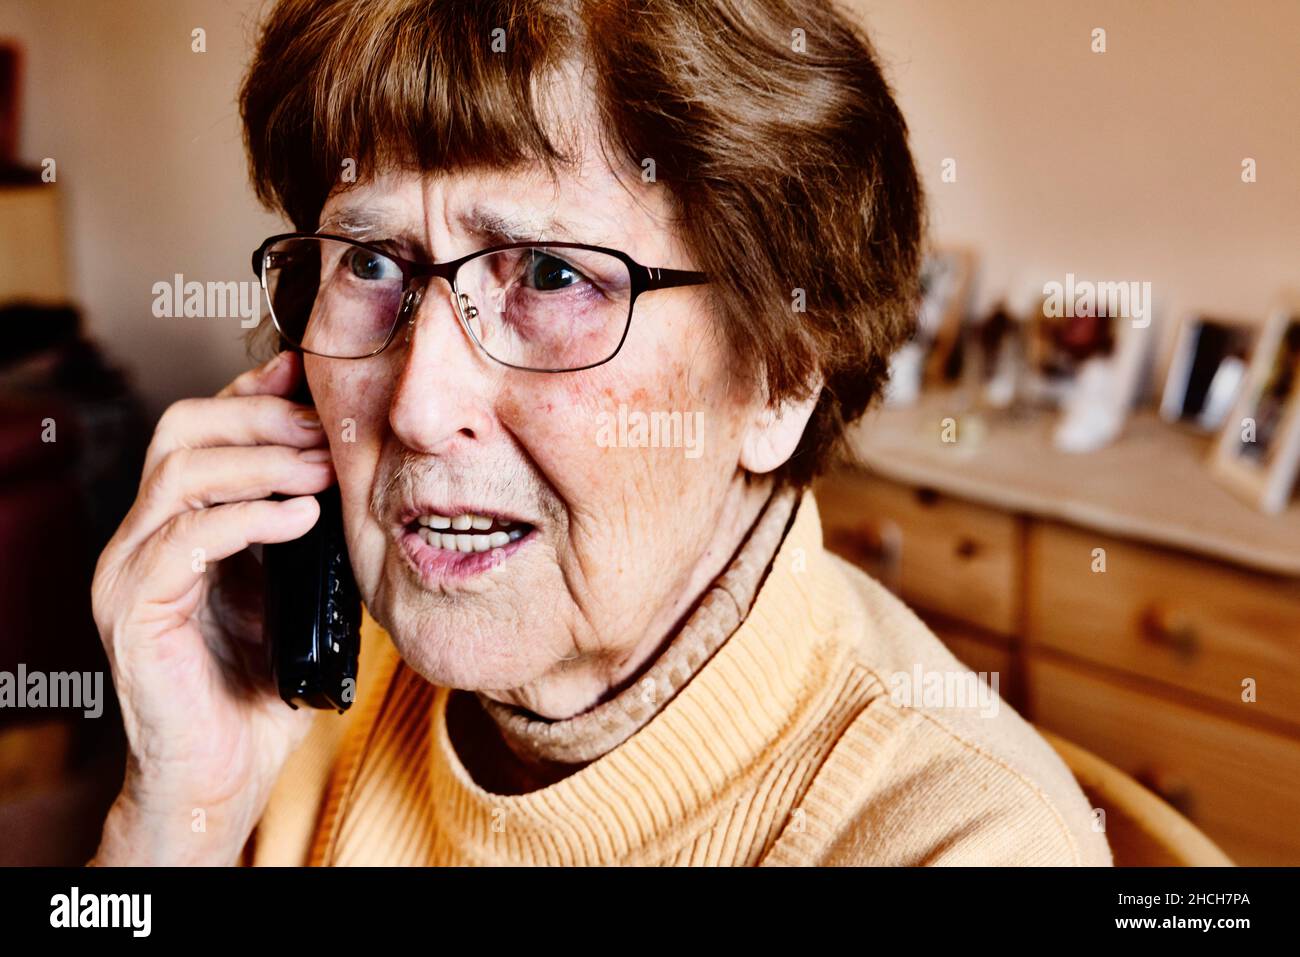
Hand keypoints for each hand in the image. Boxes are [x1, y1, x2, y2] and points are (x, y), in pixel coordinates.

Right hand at [90, 351, 333, 864]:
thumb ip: (305, 534)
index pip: (203, 429)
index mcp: (179, 525)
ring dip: (262, 461)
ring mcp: (130, 571)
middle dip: (260, 416)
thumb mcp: (295, 592)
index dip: (255, 392)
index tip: (311, 373)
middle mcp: (143, 537)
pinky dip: (246, 517)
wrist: (222, 775)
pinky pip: (182, 539)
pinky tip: (298, 518)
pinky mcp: (134, 610)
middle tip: (325, 430)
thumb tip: (355, 472)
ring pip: (179, 473)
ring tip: (322, 470)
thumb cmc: (262, 688)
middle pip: (182, 431)